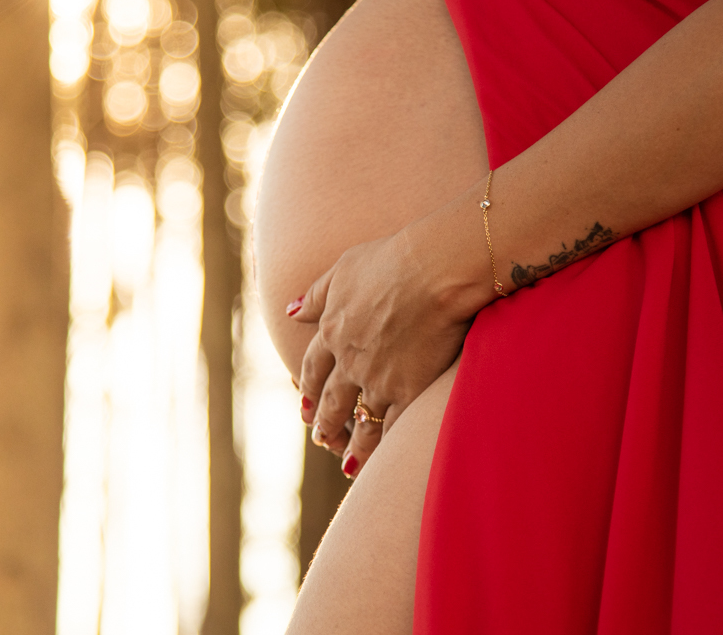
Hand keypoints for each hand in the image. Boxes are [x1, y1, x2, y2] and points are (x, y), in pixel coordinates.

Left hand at [288, 227, 471, 476]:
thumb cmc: (391, 259)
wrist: (432, 270)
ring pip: (360, 421)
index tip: (305, 404)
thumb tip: (290, 311)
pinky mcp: (409, 390)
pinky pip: (394, 426)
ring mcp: (378, 378)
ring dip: (353, 445)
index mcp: (331, 330)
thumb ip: (316, 295)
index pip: (314, 367)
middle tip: (320, 439)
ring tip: (347, 463)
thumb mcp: (343, 269)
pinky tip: (385, 460)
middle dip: (325, 422)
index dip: (309, 387)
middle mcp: (349, 360)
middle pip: (332, 400)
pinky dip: (387, 446)